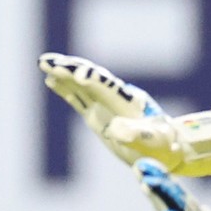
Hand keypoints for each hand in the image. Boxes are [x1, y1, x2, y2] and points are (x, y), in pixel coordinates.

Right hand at [38, 52, 210, 169]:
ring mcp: (105, 106)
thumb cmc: (163, 146)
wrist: (167, 149)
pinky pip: (78, 99)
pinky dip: (65, 89)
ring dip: (63, 74)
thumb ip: (136, 135)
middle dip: (69, 69)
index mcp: (128, 102)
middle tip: (48, 60)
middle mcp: (114, 98)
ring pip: (80, 85)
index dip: (90, 78)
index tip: (76, 72)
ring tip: (43, 63)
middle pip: (89, 78)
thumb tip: (115, 129)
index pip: (106, 86)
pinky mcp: (98, 116)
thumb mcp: (154, 143)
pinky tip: (50, 80)